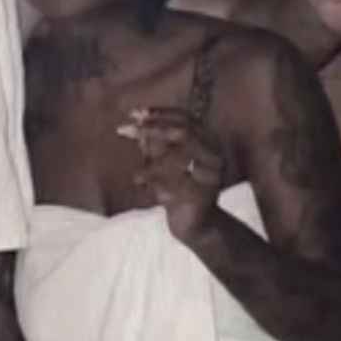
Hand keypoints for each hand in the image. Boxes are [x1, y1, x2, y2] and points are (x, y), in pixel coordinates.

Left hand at [118, 107, 224, 242]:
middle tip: (126, 129)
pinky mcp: (200, 200)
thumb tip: (136, 119)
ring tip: (139, 177)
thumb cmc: (180, 189)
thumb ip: (153, 141)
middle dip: (152, 129)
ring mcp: (210, 178)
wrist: (197, 226)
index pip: (186, 119)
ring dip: (149, 167)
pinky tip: (144, 188)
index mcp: (210, 143)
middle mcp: (215, 157)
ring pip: (174, 160)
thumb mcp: (165, 161)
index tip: (134, 113)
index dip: (159, 113)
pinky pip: (168, 186)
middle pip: (183, 133)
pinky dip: (151, 185)